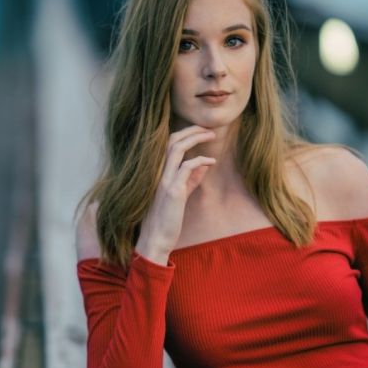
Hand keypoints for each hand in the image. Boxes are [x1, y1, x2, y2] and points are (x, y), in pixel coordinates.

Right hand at [135, 125, 215, 263]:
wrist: (155, 239)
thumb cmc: (167, 219)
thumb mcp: (180, 195)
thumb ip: (191, 179)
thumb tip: (205, 163)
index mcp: (159, 172)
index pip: (169, 144)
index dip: (185, 133)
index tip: (201, 131)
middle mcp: (159, 172)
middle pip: (172, 140)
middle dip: (191, 130)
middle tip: (208, 128)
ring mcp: (164, 180)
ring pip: (177, 148)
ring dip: (196, 138)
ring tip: (211, 135)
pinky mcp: (173, 191)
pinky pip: (186, 167)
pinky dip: (200, 160)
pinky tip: (211, 161)